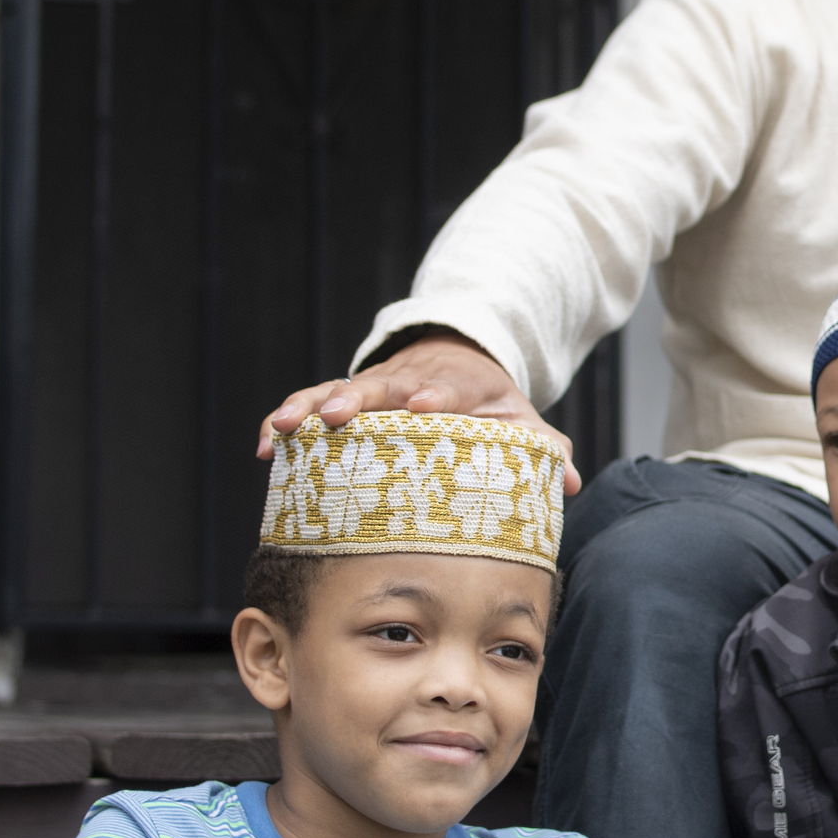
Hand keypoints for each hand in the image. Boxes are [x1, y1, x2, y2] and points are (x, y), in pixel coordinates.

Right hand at [258, 331, 576, 494]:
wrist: (458, 355)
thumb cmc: (488, 402)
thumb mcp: (519, 419)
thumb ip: (545, 448)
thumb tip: (570, 482)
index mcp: (455, 383)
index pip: (446, 387)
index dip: (436, 397)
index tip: (426, 408)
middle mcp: (408, 380)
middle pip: (380, 385)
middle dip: (356, 399)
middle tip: (335, 417)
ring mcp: (372, 386)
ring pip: (334, 389)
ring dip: (308, 407)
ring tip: (283, 429)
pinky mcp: (345, 396)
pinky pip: (310, 402)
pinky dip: (286, 417)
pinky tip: (266, 444)